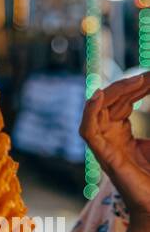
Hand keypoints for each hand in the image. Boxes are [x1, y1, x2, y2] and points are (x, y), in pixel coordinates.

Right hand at [80, 71, 149, 218]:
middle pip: (111, 101)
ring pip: (99, 109)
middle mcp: (109, 138)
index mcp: (121, 134)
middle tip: (148, 75)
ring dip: (117, 92)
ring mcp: (104, 147)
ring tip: (138, 80)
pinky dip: (89, 112)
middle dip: (129, 85)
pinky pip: (87, 130)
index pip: (122, 101)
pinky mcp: (103, 157)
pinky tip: (98, 95)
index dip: (135, 86)